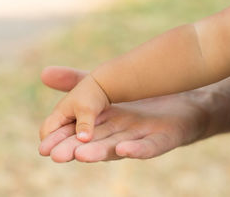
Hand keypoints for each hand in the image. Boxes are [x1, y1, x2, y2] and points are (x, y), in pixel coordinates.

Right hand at [39, 66, 208, 161]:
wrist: (186, 96)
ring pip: (117, 147)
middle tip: (54, 156)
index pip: (75, 132)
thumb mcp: (105, 84)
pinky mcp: (164, 138)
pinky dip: (138, 150)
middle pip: (92, 143)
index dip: (61, 139)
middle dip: (74, 150)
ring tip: (80, 155)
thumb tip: (43, 73)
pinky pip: (151, 147)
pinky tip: (124, 150)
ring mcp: (140, 136)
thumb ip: (76, 82)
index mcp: (102, 122)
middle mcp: (117, 133)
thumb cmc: (142, 97)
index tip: (42, 146)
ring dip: (99, 152)